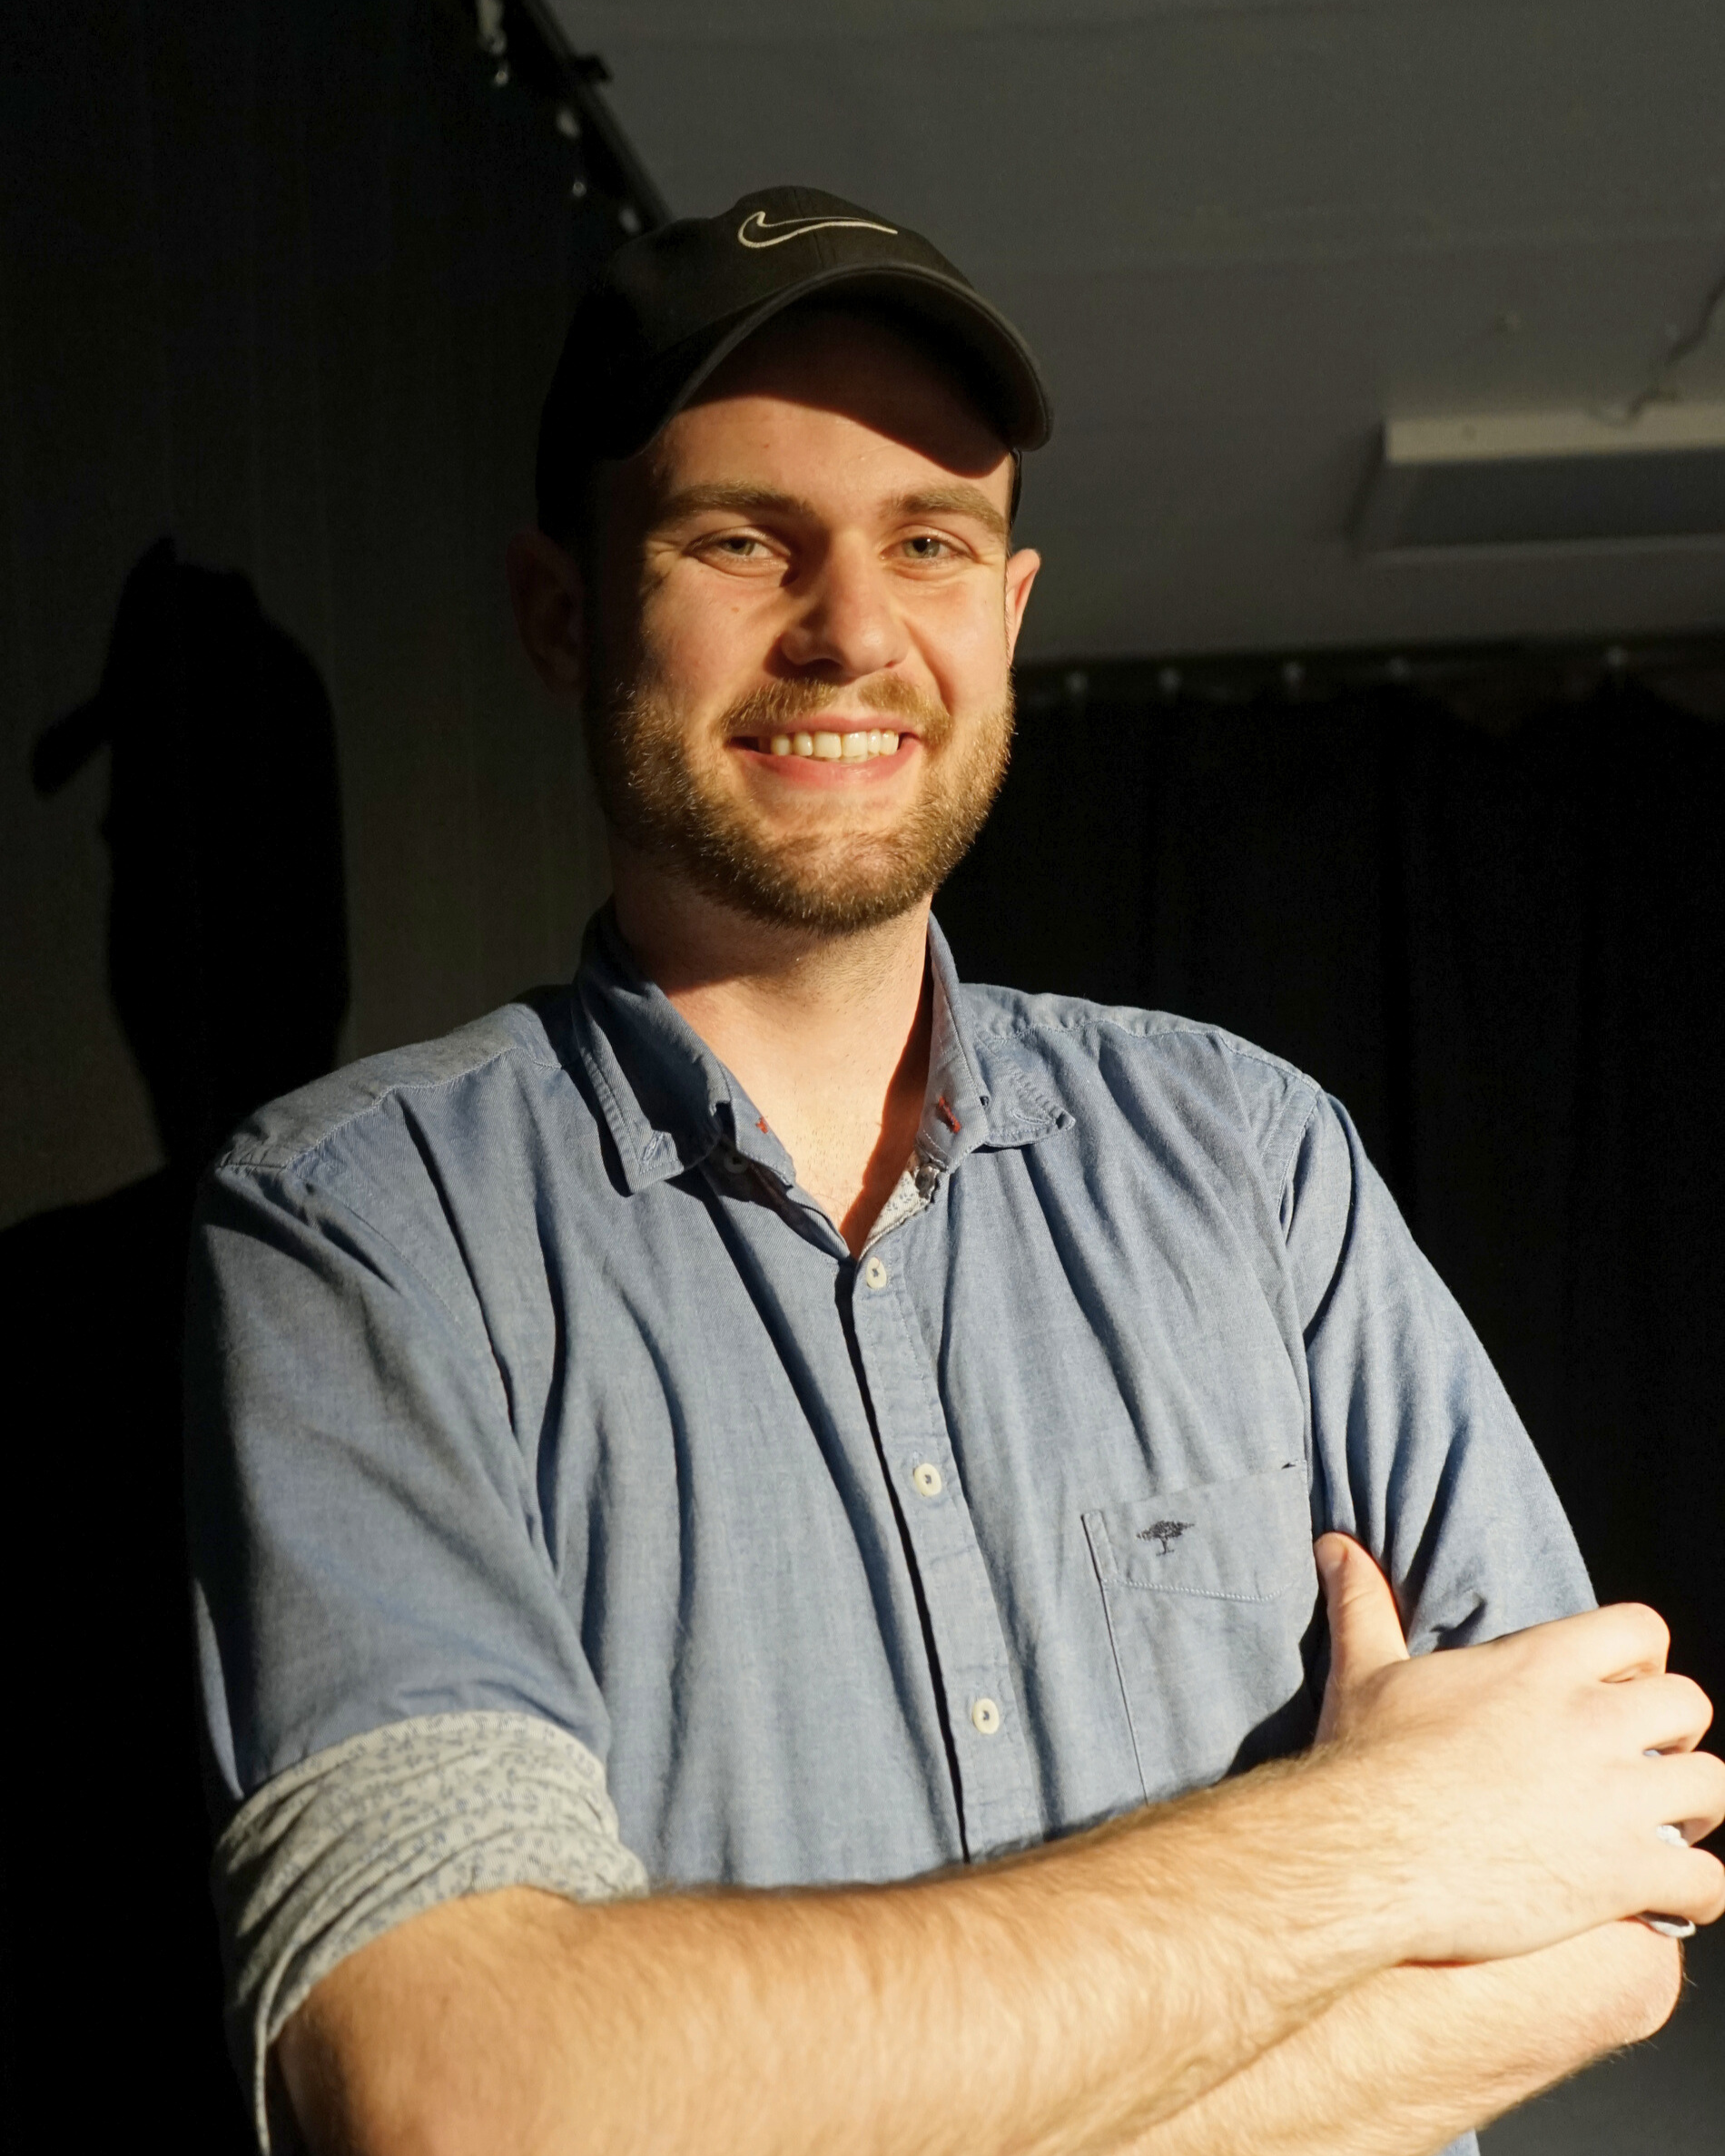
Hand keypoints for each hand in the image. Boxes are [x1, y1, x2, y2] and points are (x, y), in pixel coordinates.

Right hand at [1311, 1533, 1724, 1963]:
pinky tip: (1666, 1903)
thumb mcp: (1365, 1671)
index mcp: (1541, 1665)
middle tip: (1642, 1761)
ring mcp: (1615, 1799)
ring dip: (1696, 1811)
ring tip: (1667, 1828)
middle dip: (1674, 1734)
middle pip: (1689, 1705)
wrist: (1366, 1852)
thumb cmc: (1367, 1763)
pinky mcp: (1623, 1874)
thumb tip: (1335, 1546)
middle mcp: (1592, 1722)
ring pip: (1713, 1788)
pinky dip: (1696, 1893)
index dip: (1640, 1659)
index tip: (1619, 1685)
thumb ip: (1364, 1604)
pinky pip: (1704, 1881)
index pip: (1640, 1630)